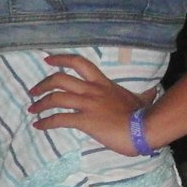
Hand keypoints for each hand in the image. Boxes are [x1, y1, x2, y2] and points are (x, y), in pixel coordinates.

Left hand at [27, 53, 153, 155]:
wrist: (145, 128)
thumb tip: (153, 92)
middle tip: (33, 90)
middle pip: (60, 79)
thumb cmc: (144, 115)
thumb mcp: (142, 100)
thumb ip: (143, 95)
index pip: (79, 63)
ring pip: (56, 97)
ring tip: (32, 109)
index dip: (61, 59)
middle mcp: (92, 90)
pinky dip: (46, 122)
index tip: (48, 60)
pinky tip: (38, 125)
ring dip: (40, 103)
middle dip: (43, 83)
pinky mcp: (85, 120)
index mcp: (103, 84)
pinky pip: (59, 119)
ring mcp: (88, 104)